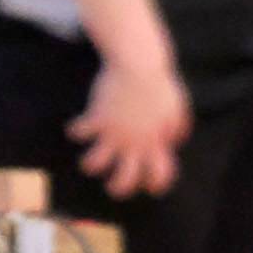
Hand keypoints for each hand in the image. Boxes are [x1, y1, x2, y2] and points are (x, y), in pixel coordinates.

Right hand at [71, 43, 190, 198]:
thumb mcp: (176, 109)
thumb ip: (176, 129)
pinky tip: (78, 125)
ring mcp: (115, 132)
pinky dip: (75, 130)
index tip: (150, 186)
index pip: (161, 173)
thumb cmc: (159, 85)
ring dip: (90, 164)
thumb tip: (170, 144)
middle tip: (112, 185)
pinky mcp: (97, 119)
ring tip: (90, 159)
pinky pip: (79, 133)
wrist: (140, 65)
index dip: (156, 184)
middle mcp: (136, 142)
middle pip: (125, 179)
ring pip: (95, 163)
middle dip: (117, 188)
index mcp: (157, 141)